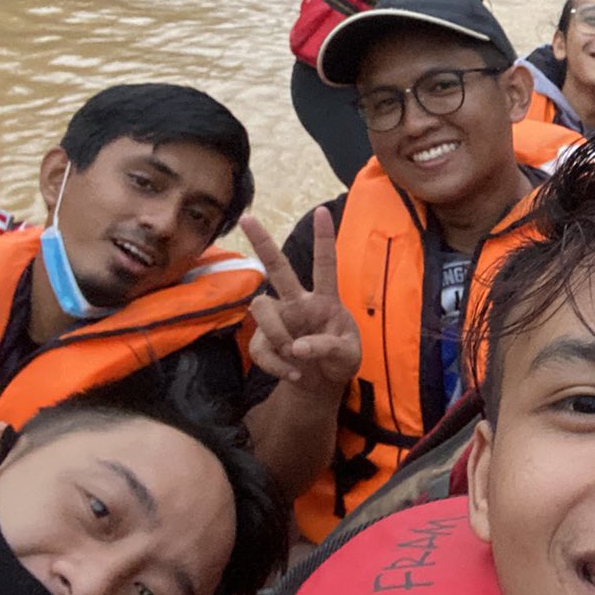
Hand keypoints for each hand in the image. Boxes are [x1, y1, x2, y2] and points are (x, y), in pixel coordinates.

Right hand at [240, 210, 359, 397]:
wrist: (323, 383)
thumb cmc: (340, 360)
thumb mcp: (348, 355)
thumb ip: (329, 348)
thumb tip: (297, 347)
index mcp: (325, 299)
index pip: (325, 265)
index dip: (324, 240)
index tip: (322, 211)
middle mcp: (298, 302)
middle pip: (278, 267)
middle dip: (262, 243)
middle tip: (247, 218)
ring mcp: (279, 319)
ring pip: (262, 307)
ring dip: (276, 332)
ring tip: (294, 354)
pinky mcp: (264, 340)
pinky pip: (262, 348)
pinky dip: (277, 365)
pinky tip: (294, 373)